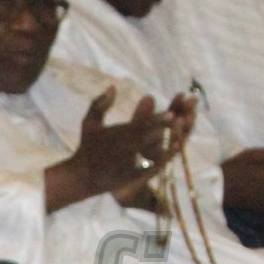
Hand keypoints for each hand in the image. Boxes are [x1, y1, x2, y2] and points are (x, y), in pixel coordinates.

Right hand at [48, 91, 179, 210]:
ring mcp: (130, 163)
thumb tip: (113, 87)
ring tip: (181, 138)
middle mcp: (125, 149)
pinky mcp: (133, 176)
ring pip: (153, 153)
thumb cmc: (87, 148)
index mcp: (117, 135)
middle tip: (182, 122)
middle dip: (166, 130)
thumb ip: (99, 104)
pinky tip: (172, 154)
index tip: (171, 114)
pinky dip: (163, 160)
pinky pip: (151, 167)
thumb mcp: (89, 123)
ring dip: (168, 144)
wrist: (82, 177)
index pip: (140, 127)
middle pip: (150, 138)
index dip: (157, 121)